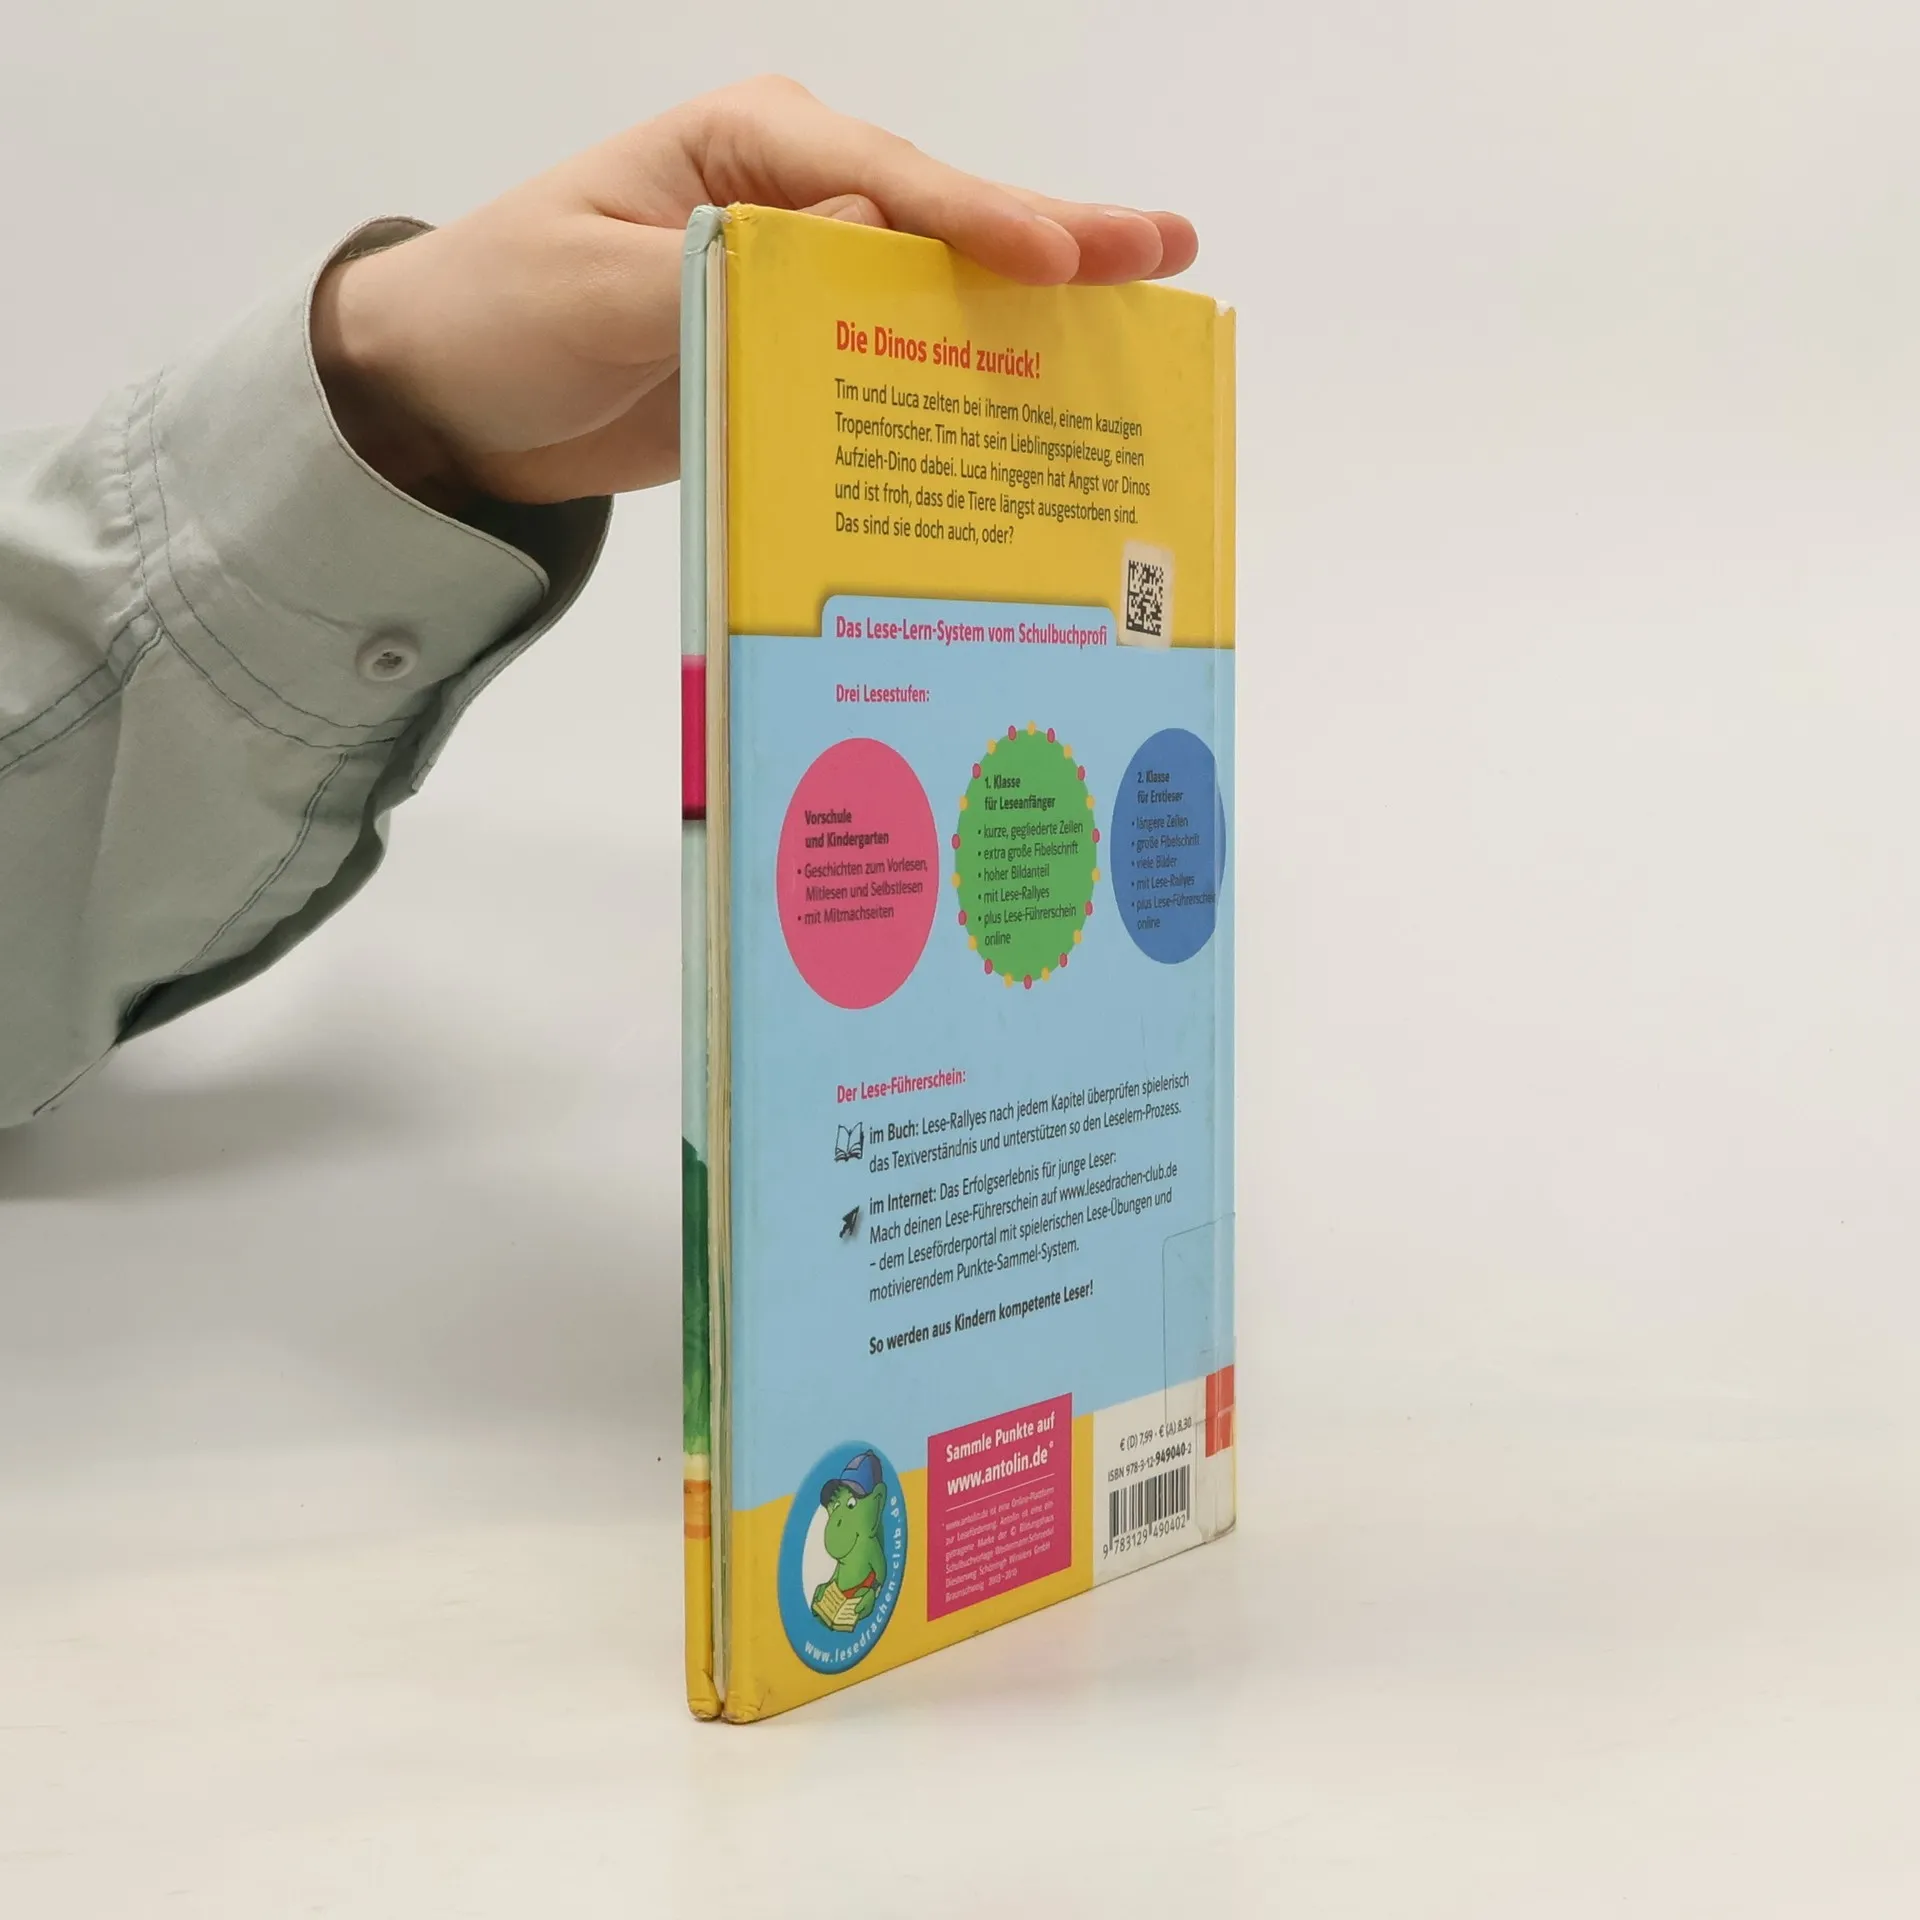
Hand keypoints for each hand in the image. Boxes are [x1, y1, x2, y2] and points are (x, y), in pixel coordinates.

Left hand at [310, 76, 1197, 508]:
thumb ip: (722, 271)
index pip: (881, 176)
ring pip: (939, 286)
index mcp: (745, 149)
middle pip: (942, 216)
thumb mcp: (597, 289)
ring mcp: (807, 274)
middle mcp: (795, 196)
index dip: (973, 220)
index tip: (1059, 260)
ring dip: (1035, 309)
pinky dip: (967, 377)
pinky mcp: (803, 348)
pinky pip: (900, 359)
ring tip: (1147, 310)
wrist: (454, 397)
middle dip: (1055, 235)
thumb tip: (867, 235)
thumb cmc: (505, 313)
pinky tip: (1039, 399)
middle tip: (1170, 247)